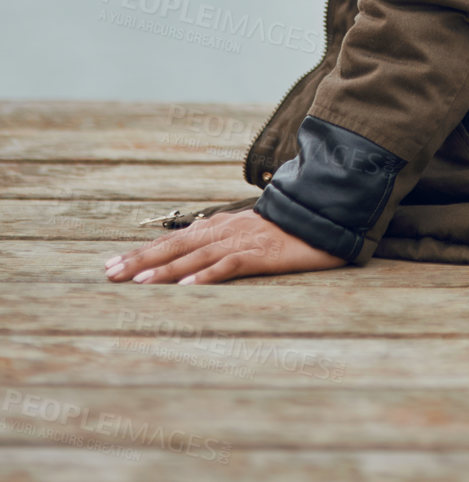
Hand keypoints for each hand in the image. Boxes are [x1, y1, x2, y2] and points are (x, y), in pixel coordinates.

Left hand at [104, 208, 345, 284]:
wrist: (323, 217)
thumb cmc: (285, 230)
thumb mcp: (247, 234)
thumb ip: (220, 243)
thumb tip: (190, 260)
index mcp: (218, 227)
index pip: (172, 240)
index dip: (142, 251)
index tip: (111, 263)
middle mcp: (224, 231)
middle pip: (176, 246)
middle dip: (141, 259)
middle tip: (110, 274)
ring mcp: (242, 241)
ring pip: (197, 256)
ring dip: (167, 269)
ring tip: (139, 282)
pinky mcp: (261, 254)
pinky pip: (230, 266)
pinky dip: (208, 276)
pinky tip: (189, 288)